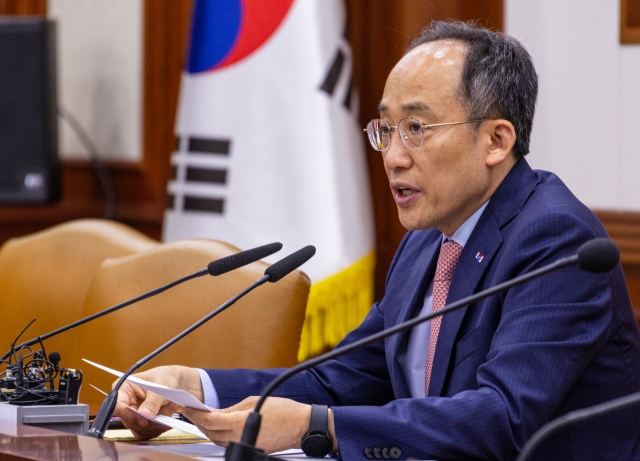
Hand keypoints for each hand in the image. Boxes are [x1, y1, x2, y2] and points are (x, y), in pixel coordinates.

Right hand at [112, 365, 203, 439]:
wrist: (176, 382)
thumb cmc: (165, 378)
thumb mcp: (160, 387)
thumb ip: (152, 402)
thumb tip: (144, 414)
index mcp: (124, 388)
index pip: (118, 405)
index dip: (128, 414)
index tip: (144, 420)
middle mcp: (126, 402)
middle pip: (127, 420)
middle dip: (145, 424)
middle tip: (160, 423)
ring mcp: (133, 413)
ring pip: (136, 429)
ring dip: (152, 428)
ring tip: (166, 421)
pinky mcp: (140, 422)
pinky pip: (144, 432)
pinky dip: (155, 430)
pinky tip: (164, 424)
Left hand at [183, 396, 313, 453]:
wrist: (300, 425)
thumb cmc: (284, 411)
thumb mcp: (254, 401)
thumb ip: (232, 409)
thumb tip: (216, 412)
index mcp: (240, 423)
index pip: (210, 421)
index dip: (196, 414)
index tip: (189, 408)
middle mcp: (240, 438)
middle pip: (210, 433)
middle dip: (199, 422)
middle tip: (193, 411)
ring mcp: (245, 445)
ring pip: (217, 440)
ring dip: (208, 430)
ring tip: (204, 418)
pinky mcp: (249, 449)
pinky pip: (228, 443)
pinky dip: (220, 435)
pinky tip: (219, 427)